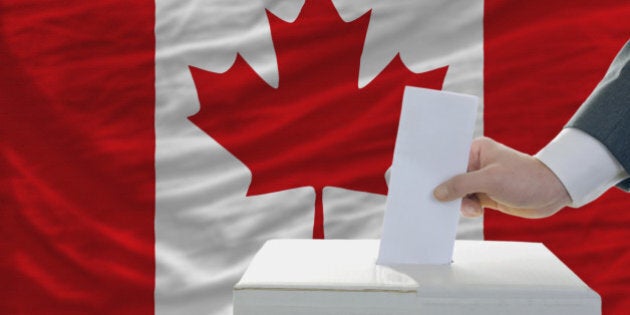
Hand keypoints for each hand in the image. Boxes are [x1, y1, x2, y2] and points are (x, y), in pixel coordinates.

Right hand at [433, 137, 571, 217]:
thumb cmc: (526, 178)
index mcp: (475, 149)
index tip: (424, 182)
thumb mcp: (490, 180)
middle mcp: (476, 163)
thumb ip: (461, 185)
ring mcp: (481, 180)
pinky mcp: (486, 195)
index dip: (436, 171)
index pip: (448, 158)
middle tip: (440, 200)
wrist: (553, 193)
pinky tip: (476, 211)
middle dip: (447, 190)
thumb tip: (438, 193)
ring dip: (460, 203)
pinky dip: (468, 209)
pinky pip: (468, 203)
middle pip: (450, 178)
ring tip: (473, 207)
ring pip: (458, 193)